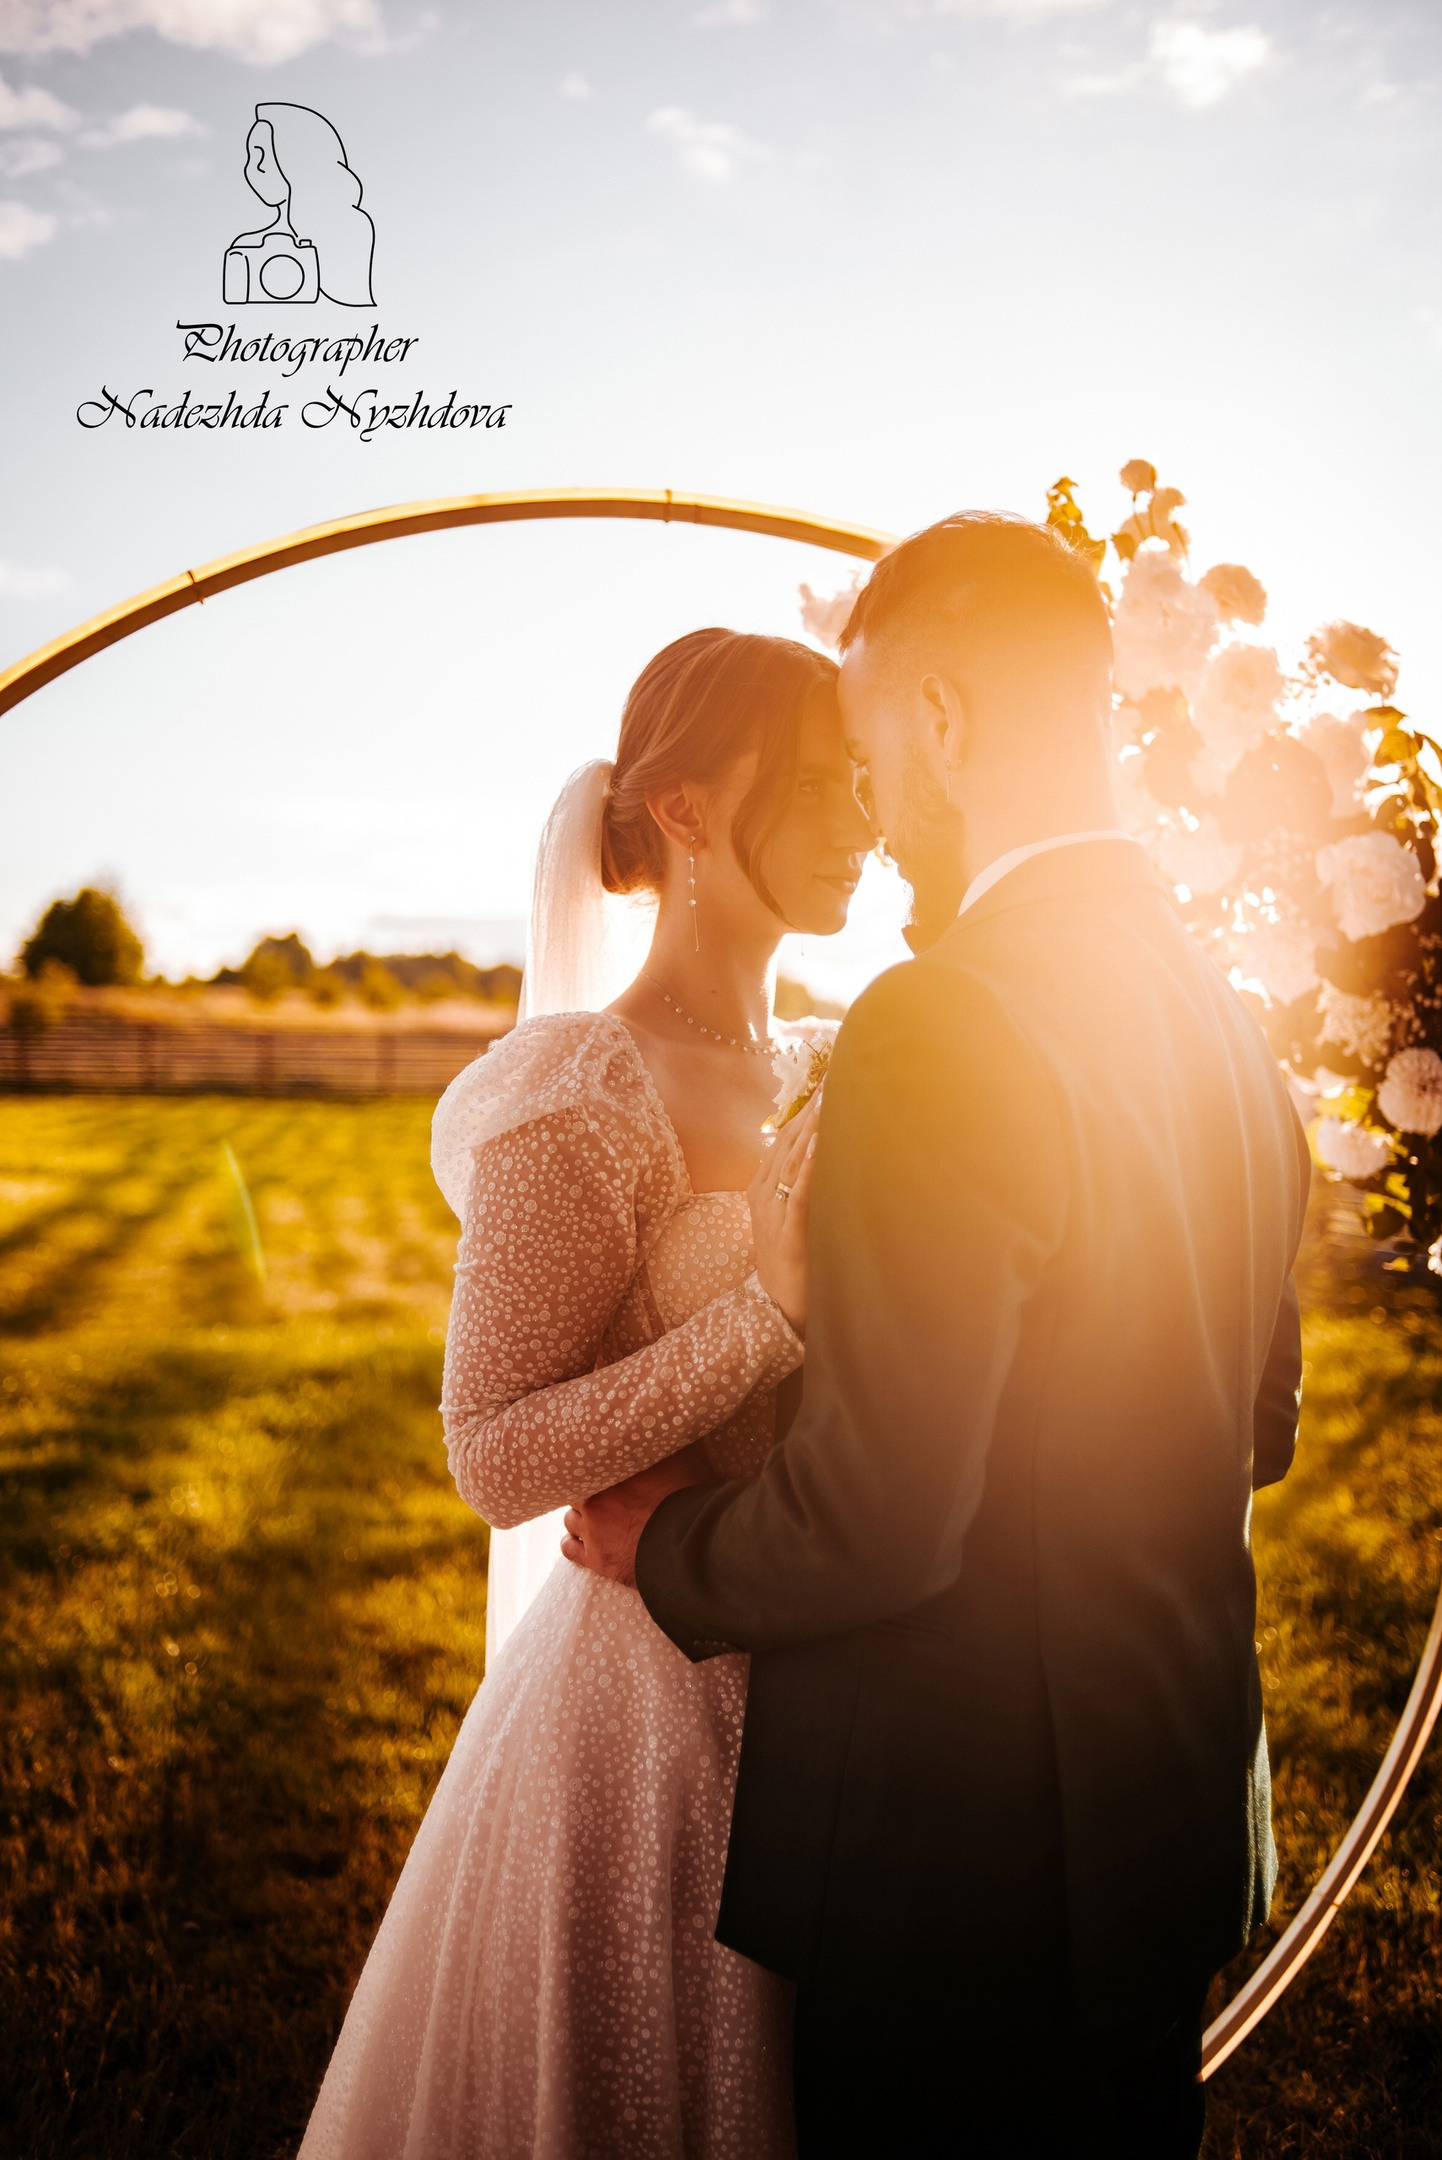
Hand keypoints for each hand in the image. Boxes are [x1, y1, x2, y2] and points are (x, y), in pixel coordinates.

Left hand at [561, 1448, 706, 1583]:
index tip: (603, 1468)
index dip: (595, 1465)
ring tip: (594, 1519)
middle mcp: (596, 1498)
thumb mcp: (682, 1459)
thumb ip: (665, 1444)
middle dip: (587, 1492)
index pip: (588, 1461)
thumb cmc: (688, 1501)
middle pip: (577, 1491)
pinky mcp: (595, 1558)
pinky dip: (573, 1544)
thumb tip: (664, 1427)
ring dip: (580, 1518)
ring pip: (571, 1519)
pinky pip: (569, 1548)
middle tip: (602, 1495)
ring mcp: (593, 1530)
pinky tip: (580, 1542)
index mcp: (613, 1471)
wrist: (688, 1545)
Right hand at [748, 1085, 821, 1336]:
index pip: (783, 1140)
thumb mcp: (787, 1222)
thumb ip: (796, 1191)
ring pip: (791, 1161)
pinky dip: (807, 1167)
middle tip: (832, 1074)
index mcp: (761, 1190)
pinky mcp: (787, 1236)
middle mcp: (763, 1196)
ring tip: (827, 1096)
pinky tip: (817, 1144)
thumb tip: (818, 1159)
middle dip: (810, 1108)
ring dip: (810, 1127)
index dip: (802, 1109)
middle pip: (787, 1142)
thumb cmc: (790, 1268)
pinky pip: (797, 1195)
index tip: (824, 1081)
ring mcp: (772, 1215)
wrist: (777, 1314)